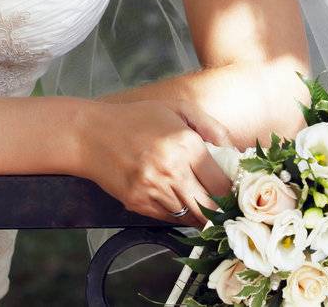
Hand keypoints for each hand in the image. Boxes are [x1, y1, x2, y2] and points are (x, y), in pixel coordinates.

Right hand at [82, 99, 235, 228]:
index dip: (232, 191)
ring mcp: (153, 189)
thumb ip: (212, 128)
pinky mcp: (137, 203)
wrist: (91, 134)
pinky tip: (175, 198)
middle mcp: (171, 169)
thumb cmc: (138, 119)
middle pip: (210, 207)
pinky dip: (176, 213)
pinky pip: (167, 218)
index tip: (233, 191)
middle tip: (223, 204)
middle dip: (220, 209)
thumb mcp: (179, 109)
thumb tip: (235, 152)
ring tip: (199, 200)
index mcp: (186, 144)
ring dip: (199, 213)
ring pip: (190, 217)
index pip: (222, 183)